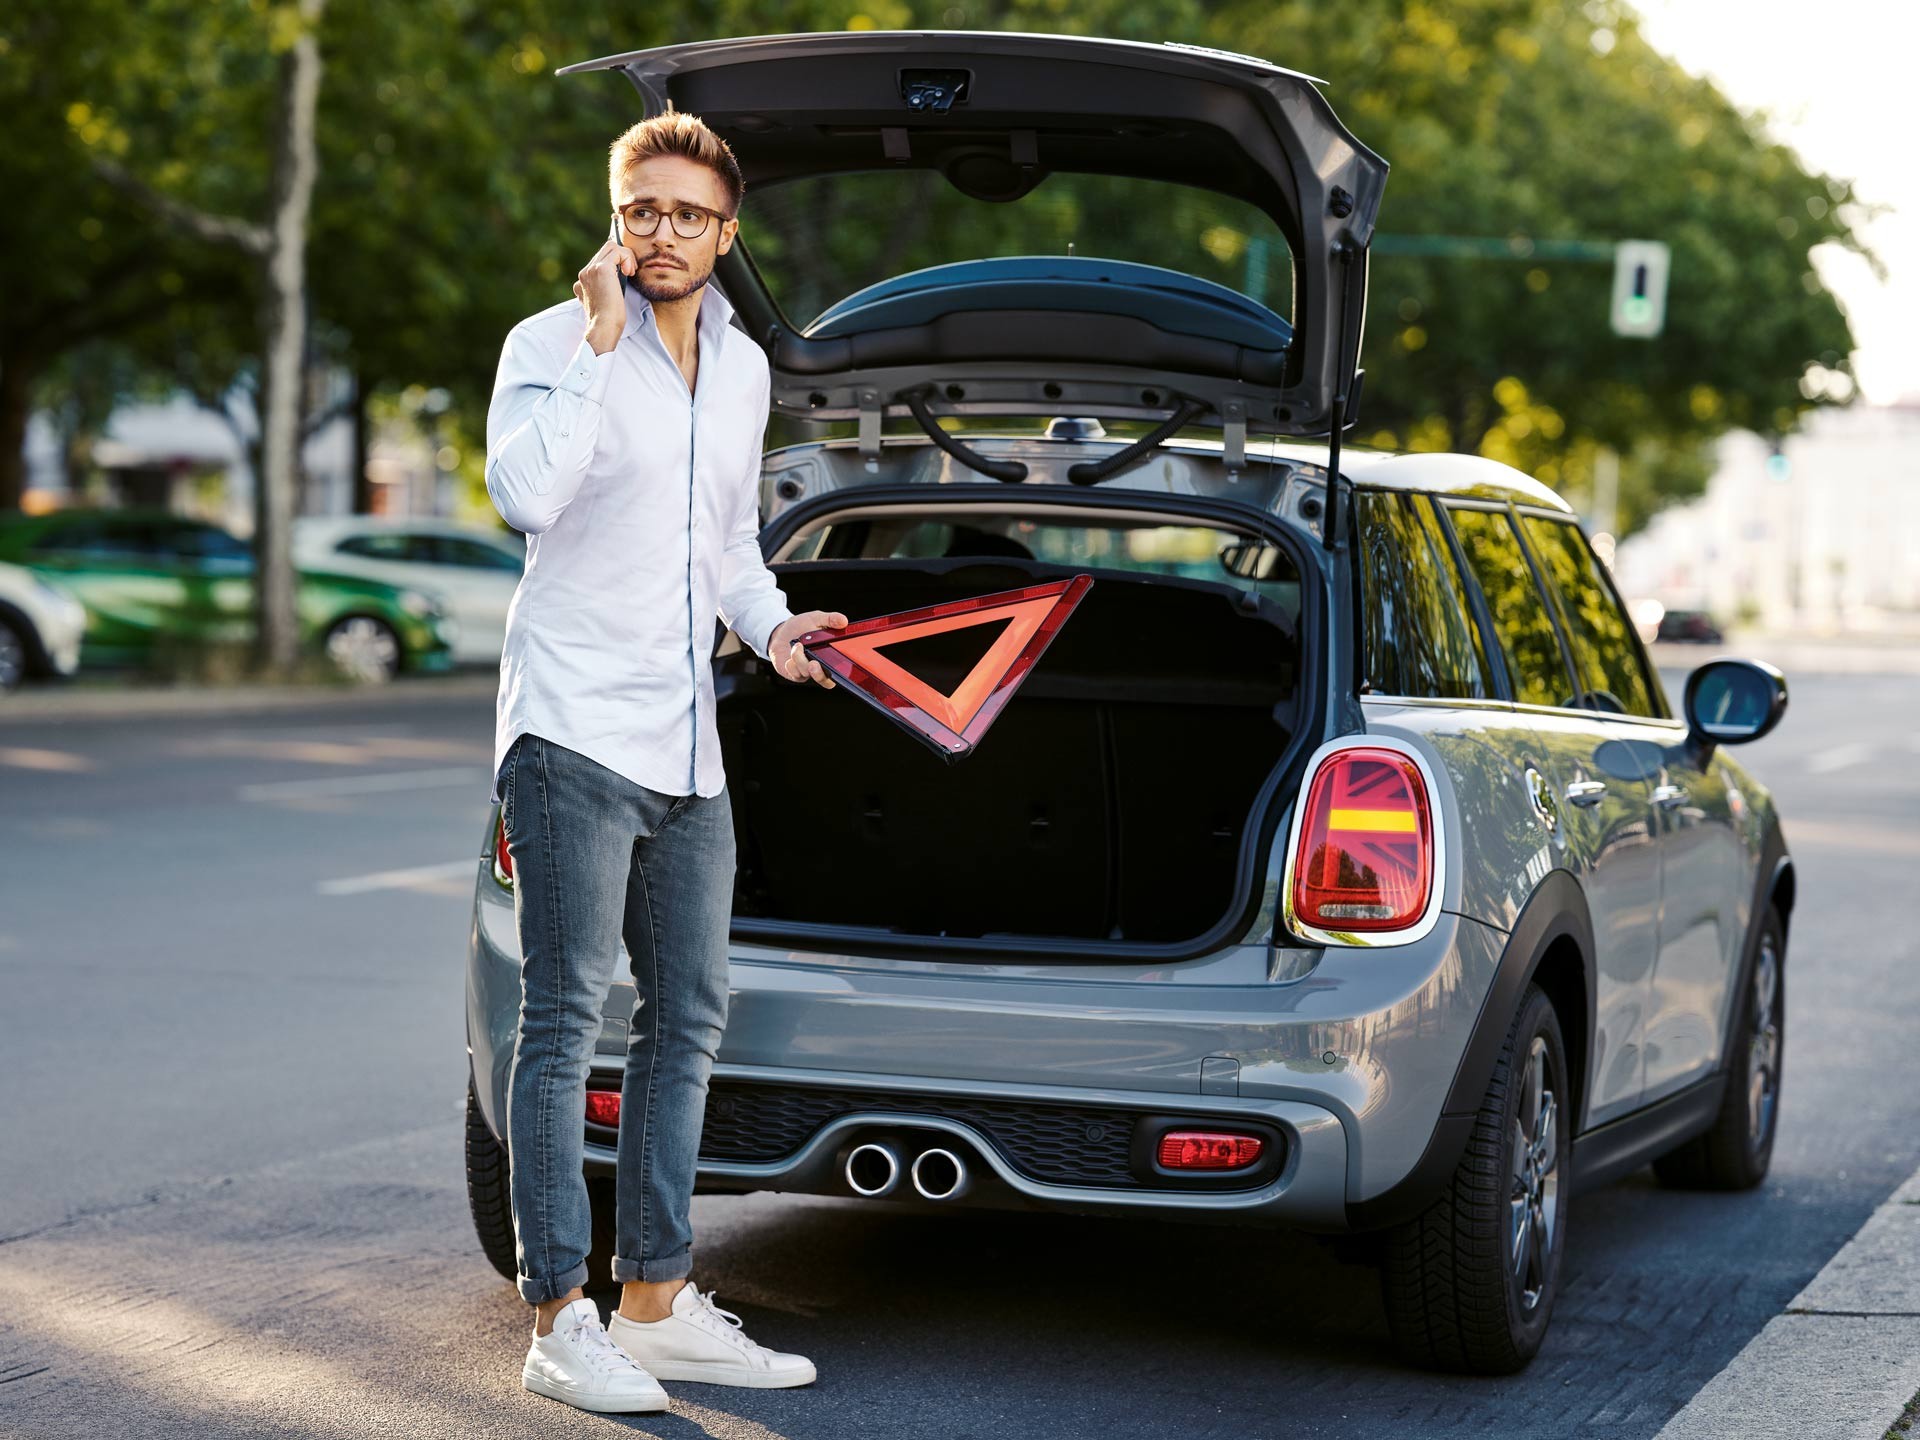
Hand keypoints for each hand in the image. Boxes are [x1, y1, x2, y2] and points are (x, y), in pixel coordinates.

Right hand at [574, 237, 634, 353]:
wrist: (603, 329)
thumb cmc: (608, 321)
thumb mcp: (605, 302)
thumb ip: (605, 290)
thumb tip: (617, 280)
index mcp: (583, 281)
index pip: (600, 259)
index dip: (616, 262)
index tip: (626, 274)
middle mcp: (584, 273)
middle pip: (606, 249)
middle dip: (622, 257)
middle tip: (630, 272)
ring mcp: (591, 269)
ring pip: (611, 247)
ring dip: (626, 256)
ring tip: (630, 272)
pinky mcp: (601, 268)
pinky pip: (617, 251)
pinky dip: (627, 258)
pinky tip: (630, 272)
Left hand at [768, 611, 847, 687]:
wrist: (781, 631)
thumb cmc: (801, 626)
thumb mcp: (816, 618)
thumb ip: (831, 619)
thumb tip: (844, 621)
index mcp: (830, 656)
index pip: (840, 671)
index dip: (842, 673)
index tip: (837, 665)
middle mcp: (820, 666)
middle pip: (826, 681)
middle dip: (819, 674)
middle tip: (814, 663)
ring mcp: (806, 671)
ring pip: (807, 673)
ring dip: (801, 660)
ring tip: (797, 645)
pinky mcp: (794, 673)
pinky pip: (795, 674)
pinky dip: (791, 665)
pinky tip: (790, 655)